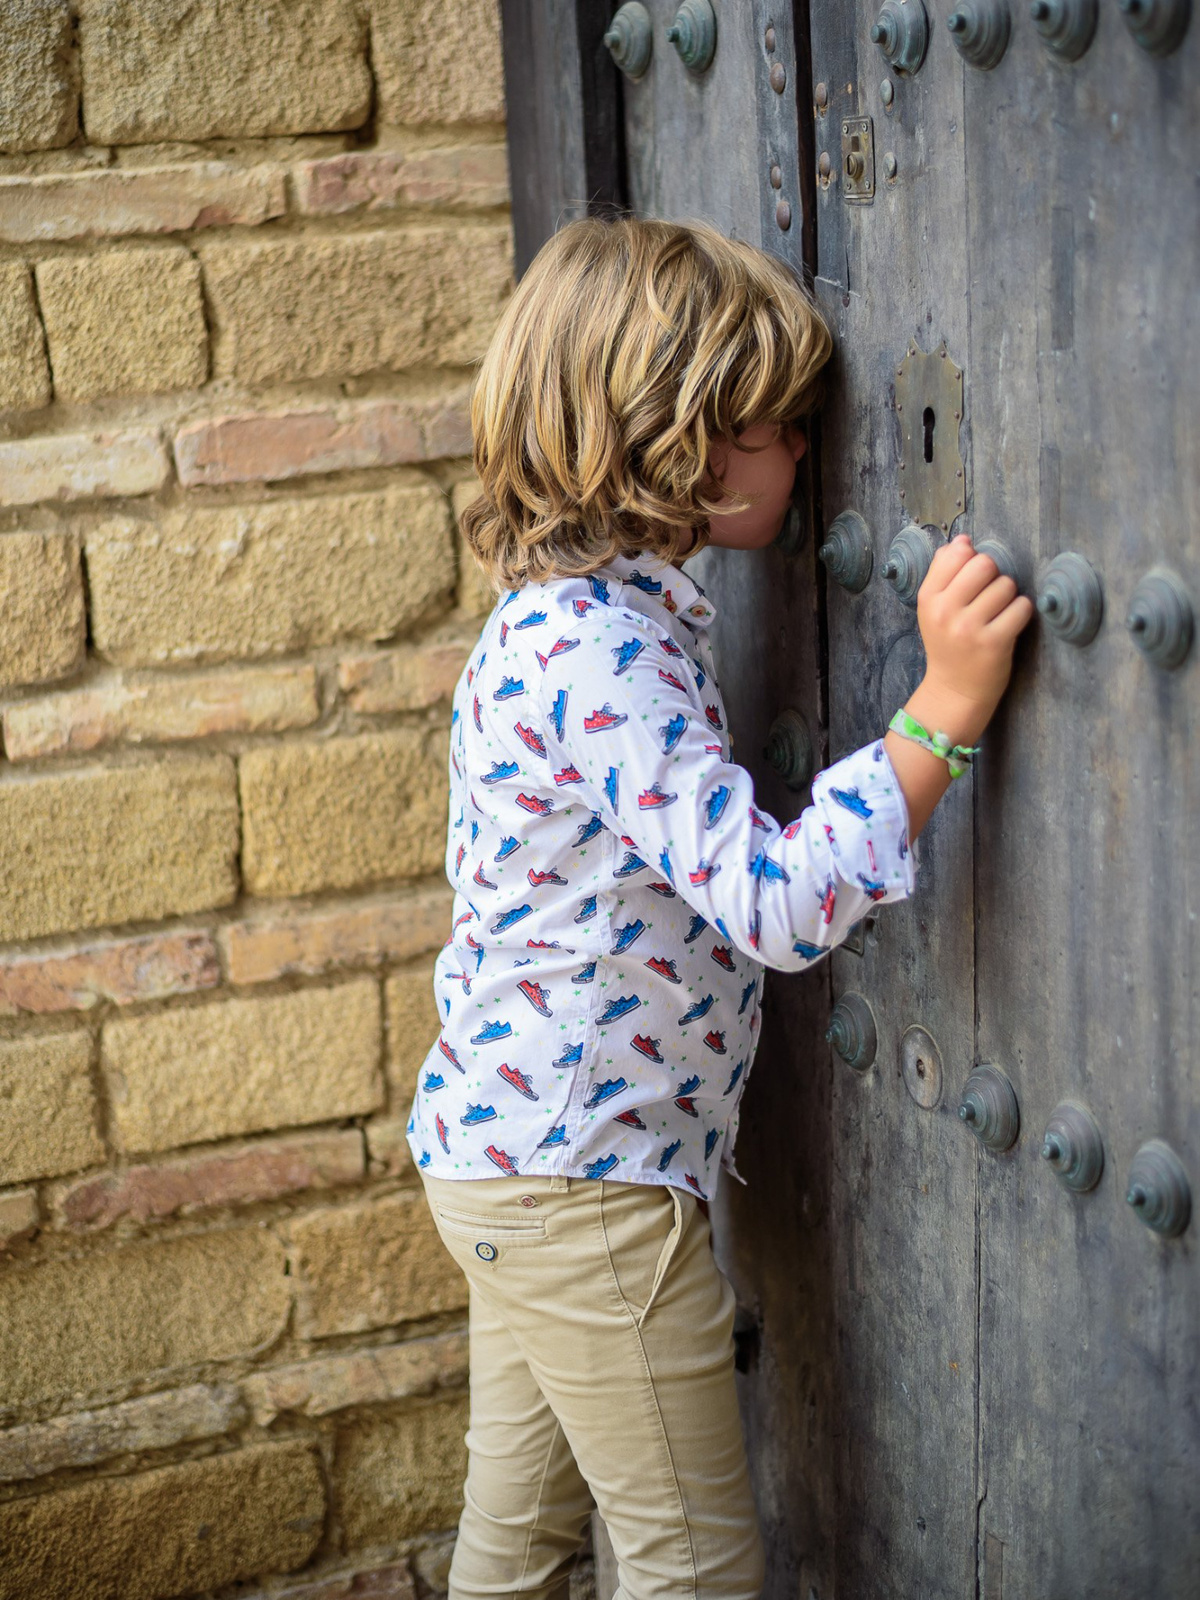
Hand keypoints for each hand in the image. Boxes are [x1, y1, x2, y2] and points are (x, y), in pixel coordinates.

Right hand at [914, 534, 1034, 740]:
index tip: (972, 579)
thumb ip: (944, 572)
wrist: (954, 691)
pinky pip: (1021, 607)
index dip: (972, 560)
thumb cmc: (948, 644)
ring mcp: (969, 628)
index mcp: (928, 598)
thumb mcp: (934, 608)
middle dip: (993, 576)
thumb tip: (963, 540)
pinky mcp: (994, 642)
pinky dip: (1021, 613)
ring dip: (1008, 596)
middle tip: (989, 597)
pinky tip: (1009, 624)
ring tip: (997, 614)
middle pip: (984, 563)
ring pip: (1006, 584)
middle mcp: (945, 611)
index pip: (957, 553)